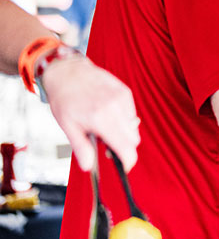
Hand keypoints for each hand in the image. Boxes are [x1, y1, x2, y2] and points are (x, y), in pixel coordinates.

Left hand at [40, 55, 138, 171]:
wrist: (67, 72)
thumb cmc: (65, 99)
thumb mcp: (68, 126)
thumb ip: (81, 148)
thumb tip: (88, 167)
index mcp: (101, 119)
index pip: (127, 147)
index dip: (128, 161)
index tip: (124, 166)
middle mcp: (116, 108)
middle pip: (134, 139)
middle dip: (124, 146)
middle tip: (106, 144)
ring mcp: (123, 98)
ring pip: (134, 126)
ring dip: (124, 132)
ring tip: (105, 125)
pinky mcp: (126, 92)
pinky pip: (131, 113)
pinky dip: (123, 118)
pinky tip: (108, 112)